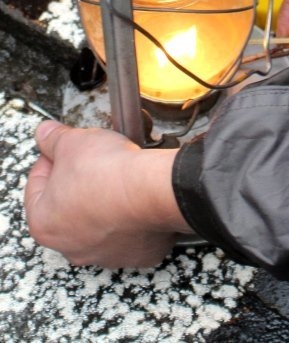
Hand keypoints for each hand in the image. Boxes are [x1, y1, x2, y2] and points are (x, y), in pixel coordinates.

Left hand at [25, 121, 192, 267]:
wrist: (154, 189)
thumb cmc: (109, 172)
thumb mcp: (73, 142)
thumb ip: (52, 138)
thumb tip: (44, 133)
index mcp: (44, 223)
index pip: (36, 185)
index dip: (50, 159)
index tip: (61, 148)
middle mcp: (69, 247)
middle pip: (67, 207)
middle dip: (77, 183)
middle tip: (91, 161)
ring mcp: (105, 254)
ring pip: (99, 223)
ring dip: (104, 202)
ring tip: (117, 176)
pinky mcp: (137, 255)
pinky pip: (131, 233)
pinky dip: (133, 216)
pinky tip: (137, 196)